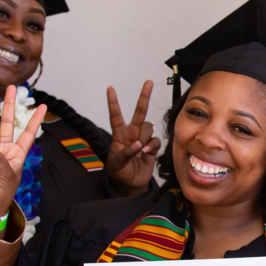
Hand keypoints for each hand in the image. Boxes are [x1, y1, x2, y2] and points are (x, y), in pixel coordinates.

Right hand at [0, 86, 46, 228]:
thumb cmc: (2, 192)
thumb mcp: (8, 176)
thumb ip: (0, 160)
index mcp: (18, 154)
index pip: (28, 133)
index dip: (34, 120)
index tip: (43, 105)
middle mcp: (5, 150)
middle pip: (7, 124)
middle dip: (9, 106)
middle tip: (12, 88)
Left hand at [106, 80, 160, 194]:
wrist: (130, 184)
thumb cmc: (119, 171)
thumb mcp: (116, 162)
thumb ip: (126, 152)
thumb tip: (139, 144)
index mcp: (119, 134)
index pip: (116, 115)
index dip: (113, 102)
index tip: (110, 89)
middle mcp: (132, 133)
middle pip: (140, 111)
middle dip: (145, 96)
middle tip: (149, 81)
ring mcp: (143, 139)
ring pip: (149, 127)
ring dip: (145, 137)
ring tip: (140, 150)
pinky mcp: (152, 147)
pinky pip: (155, 140)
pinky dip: (151, 146)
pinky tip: (146, 153)